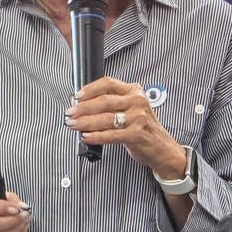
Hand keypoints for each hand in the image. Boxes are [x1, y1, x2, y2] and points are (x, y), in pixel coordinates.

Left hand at [66, 76, 188, 180]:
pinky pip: (111, 135)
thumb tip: (81, 105)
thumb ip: (110, 105)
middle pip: (104, 101)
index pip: (108, 83)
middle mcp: (137, 102)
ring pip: (105, 118)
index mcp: (134, 91)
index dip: (90, 89)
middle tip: (70, 113)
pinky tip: (86, 137)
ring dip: (85, 122)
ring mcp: (138, 118)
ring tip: (74, 125)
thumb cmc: (143, 128)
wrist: (162, 147)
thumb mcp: (131, 109)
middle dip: (83, 108)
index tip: (77, 96)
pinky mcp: (137, 134)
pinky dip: (96, 136)